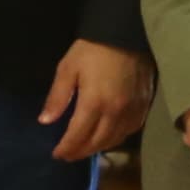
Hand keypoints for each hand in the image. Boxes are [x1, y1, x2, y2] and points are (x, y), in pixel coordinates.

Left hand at [38, 39, 156, 160]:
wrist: (126, 33)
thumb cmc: (92, 49)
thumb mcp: (67, 68)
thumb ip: (57, 97)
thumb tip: (45, 121)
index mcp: (94, 103)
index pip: (78, 135)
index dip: (67, 148)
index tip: (57, 155)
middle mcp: (115, 112)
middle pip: (97, 142)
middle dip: (81, 152)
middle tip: (68, 155)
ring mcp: (132, 110)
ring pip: (115, 139)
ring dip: (98, 148)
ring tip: (85, 149)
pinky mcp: (144, 105)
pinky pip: (130, 130)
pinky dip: (116, 138)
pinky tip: (107, 137)